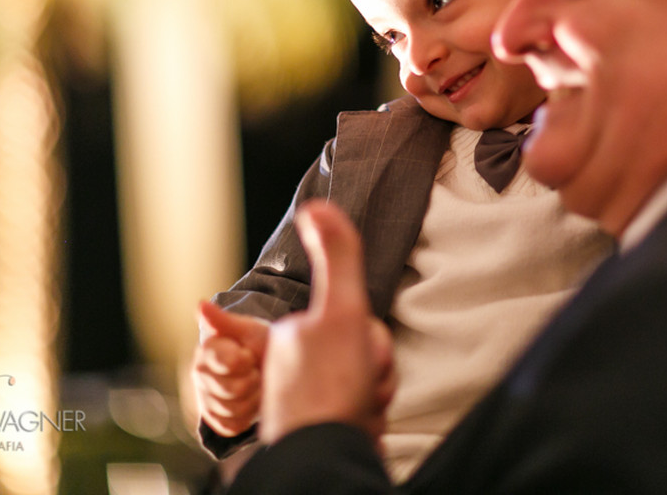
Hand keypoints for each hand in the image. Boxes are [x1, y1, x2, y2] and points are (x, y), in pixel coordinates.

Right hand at [194, 301, 269, 437]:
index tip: (248, 352)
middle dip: (253, 378)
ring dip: (254, 397)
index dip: (245, 359)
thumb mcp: (247, 329)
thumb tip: (200, 305)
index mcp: (206, 352)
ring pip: (235, 409)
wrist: (269, 366)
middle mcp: (199, 376)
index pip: (229, 363)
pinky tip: (251, 399)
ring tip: (256, 382)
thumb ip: (223, 321)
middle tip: (255, 368)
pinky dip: (249, 414)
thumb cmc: (258, 344)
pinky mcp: (215, 420)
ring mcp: (205, 400)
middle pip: (233, 390)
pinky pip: (234, 425)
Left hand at [259, 200, 396, 444]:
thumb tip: (317, 204)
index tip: (357, 354)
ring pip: (365, 379)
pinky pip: (360, 409)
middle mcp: (293, 366)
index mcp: (291, 335)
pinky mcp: (322, 428)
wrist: (326, 462)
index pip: (352, 318)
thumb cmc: (328, 390)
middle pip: (361, 348)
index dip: (367, 335)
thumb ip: (338, 258)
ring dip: (374, 393)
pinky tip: (360, 426)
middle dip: (374, 367)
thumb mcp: (340, 312)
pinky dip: (368, 417)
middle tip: (362, 383)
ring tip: (361, 409)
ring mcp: (307, 399)